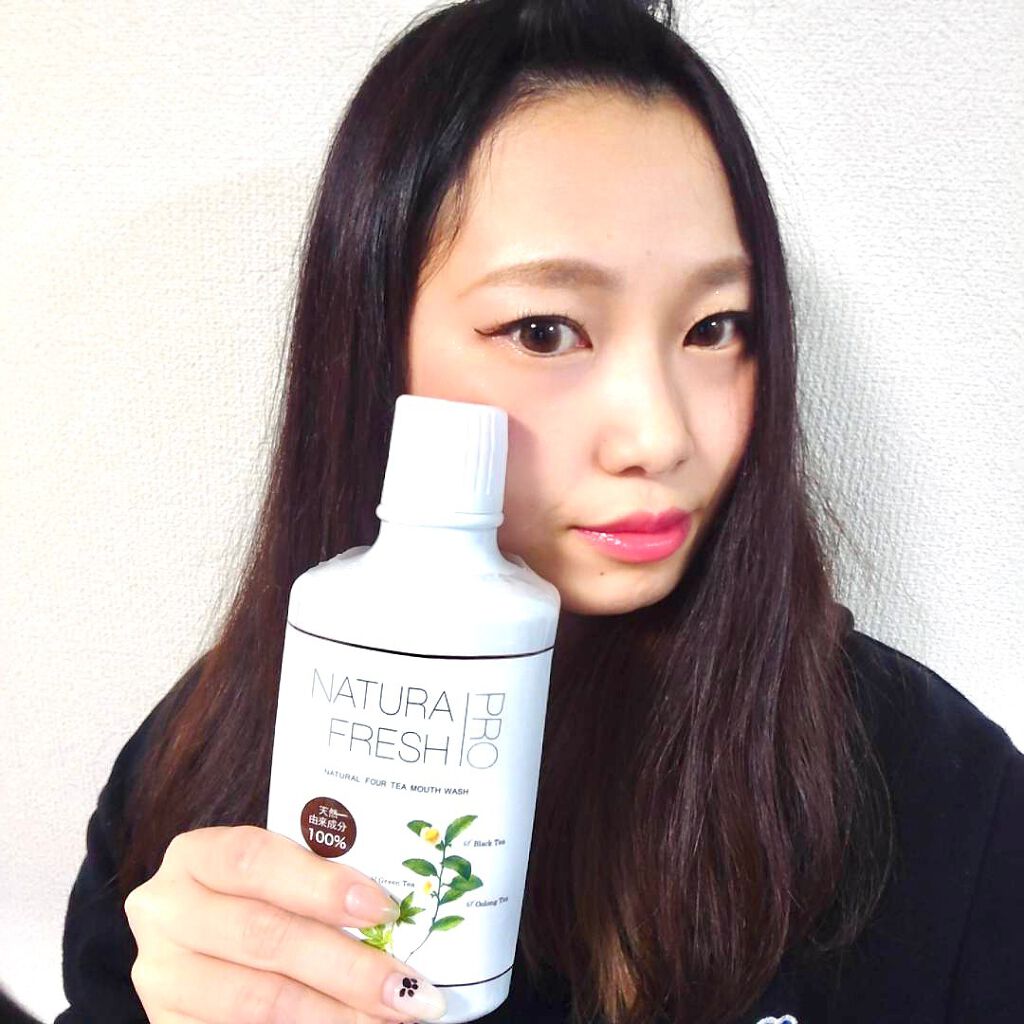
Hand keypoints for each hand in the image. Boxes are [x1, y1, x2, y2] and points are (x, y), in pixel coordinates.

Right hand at [124, 824, 446, 1021]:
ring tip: (390, 1017)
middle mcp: (165, 912)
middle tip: (409, 988)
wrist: (207, 947)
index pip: (255, 859)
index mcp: (196, 855)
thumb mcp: (280, 875)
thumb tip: (399, 915)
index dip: (322, 885)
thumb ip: (322, 884)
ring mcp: (160, 978)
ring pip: (255, 1001)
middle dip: (346, 966)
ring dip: (333, 1015)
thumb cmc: (260, 897)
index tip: (385, 908)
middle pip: (263, 936)